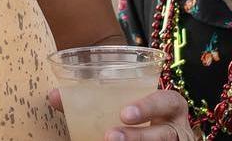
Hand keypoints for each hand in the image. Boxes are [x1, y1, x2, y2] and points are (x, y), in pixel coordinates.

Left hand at [49, 86, 195, 140]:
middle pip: (165, 134)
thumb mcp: (127, 104)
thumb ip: (94, 100)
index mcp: (170, 106)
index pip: (168, 100)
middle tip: (110, 137)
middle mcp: (177, 127)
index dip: (148, 106)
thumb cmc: (140, 115)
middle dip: (138, 136)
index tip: (123, 113)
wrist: (160, 137)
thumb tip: (53, 96)